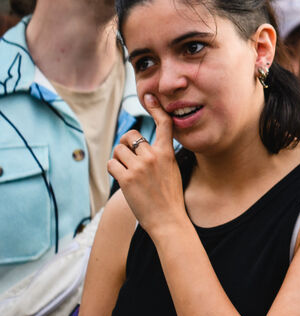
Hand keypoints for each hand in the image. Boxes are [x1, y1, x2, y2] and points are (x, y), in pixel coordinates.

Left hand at [107, 96, 183, 235]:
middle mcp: (153, 156)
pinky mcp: (126, 179)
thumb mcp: (172, 169)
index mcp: (167, 152)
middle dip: (125, 145)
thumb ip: (159, 154)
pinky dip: (114, 171)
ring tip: (128, 173)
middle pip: (130, 136)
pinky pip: (111, 165)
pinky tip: (123, 180)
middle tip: (128, 158)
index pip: (163, 124)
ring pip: (117, 151)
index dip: (156, 108)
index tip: (150, 96)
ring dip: (118, 160)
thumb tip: (139, 144)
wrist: (168, 219)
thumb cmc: (170, 195)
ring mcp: (140, 167)